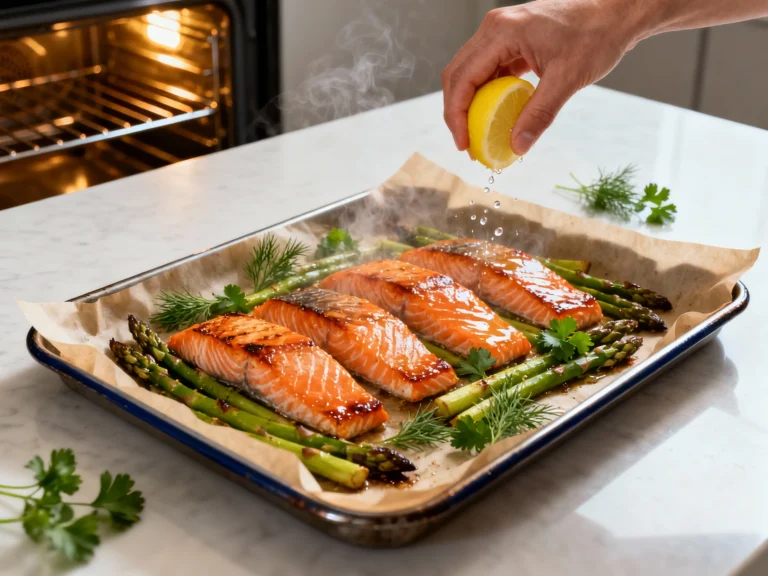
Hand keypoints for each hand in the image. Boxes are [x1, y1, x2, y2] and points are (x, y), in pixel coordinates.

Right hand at [442, 0, 648, 155]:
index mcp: (502, 31)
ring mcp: (501, 32)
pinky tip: (495, 115)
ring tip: (478, 134)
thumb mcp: (567, 79)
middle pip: (458, 74)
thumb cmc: (596, 36)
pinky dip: (487, 95)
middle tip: (467, 145)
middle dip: (457, 113)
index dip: (456, 115)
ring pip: (469, 73)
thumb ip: (539, 114)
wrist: (616, 12)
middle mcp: (495, 28)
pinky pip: (488, 70)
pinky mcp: (511, 40)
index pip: (463, 78)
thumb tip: (517, 147)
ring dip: (470, 105)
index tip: (464, 144)